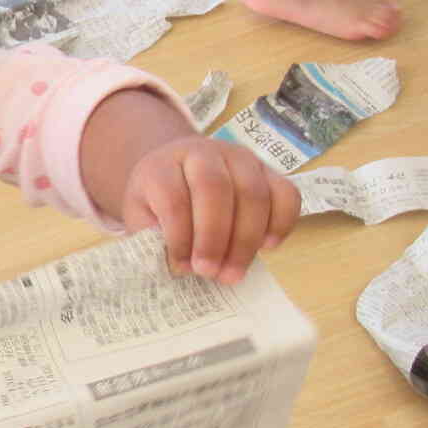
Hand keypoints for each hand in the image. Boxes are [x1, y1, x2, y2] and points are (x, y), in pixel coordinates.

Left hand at [119, 136, 299, 283]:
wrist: (179, 168)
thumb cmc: (158, 200)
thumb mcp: (141, 216)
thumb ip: (150, 237)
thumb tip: (177, 265)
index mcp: (163, 165)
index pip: (173, 197)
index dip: (179, 236)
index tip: (182, 267)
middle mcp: (204, 154)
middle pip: (215, 190)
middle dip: (214, 238)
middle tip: (210, 273)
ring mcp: (241, 158)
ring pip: (253, 192)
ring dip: (246, 239)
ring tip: (234, 272)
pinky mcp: (269, 170)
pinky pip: (286, 193)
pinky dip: (282, 222)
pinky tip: (266, 247)